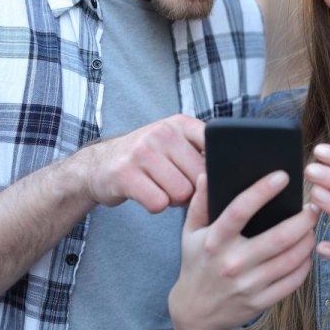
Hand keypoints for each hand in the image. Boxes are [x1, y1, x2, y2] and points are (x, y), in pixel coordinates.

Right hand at [76, 114, 206, 211]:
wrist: (98, 164)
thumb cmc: (147, 158)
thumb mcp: (174, 142)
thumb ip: (202, 151)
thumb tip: (231, 175)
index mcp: (180, 124)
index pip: (215, 147)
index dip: (213, 170)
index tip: (204, 175)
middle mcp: (162, 132)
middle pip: (200, 177)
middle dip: (192, 190)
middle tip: (175, 184)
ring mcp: (142, 152)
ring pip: (181, 193)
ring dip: (173, 199)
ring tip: (160, 188)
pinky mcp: (125, 174)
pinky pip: (158, 203)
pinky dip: (155, 206)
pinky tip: (146, 194)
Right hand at [169, 172, 317, 329]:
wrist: (196, 313)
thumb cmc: (197, 264)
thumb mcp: (190, 233)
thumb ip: (200, 203)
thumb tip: (206, 175)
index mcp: (214, 241)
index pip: (239, 211)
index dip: (262, 191)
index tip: (283, 176)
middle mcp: (232, 263)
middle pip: (278, 238)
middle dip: (303, 219)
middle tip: (314, 206)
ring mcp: (248, 285)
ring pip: (291, 259)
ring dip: (308, 240)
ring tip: (312, 227)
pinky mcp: (260, 301)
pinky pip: (293, 281)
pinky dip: (305, 264)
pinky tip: (306, 252)